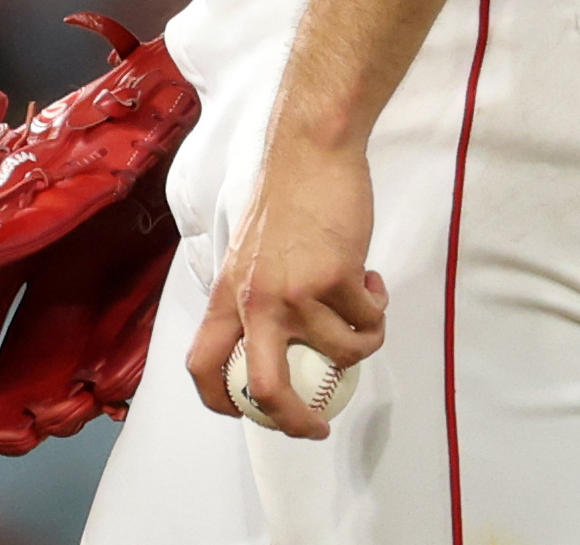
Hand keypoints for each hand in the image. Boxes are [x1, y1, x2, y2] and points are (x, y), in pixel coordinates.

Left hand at [188, 132, 387, 439]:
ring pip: (342, 354)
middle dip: (294, 422)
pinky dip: (378, 310)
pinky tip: (372, 279)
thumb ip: (255, 301)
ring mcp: (296, 292)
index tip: (250, 417)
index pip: (201, 364)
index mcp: (227, 296)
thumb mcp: (249, 257)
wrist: (310, 153)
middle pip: (266, 390)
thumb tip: (275, 352)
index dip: (221, 403)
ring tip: (362, 302)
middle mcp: (255, 300)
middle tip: (318, 426)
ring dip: (363, 338)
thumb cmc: (284, 203)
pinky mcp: (336, 279)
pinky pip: (369, 323)